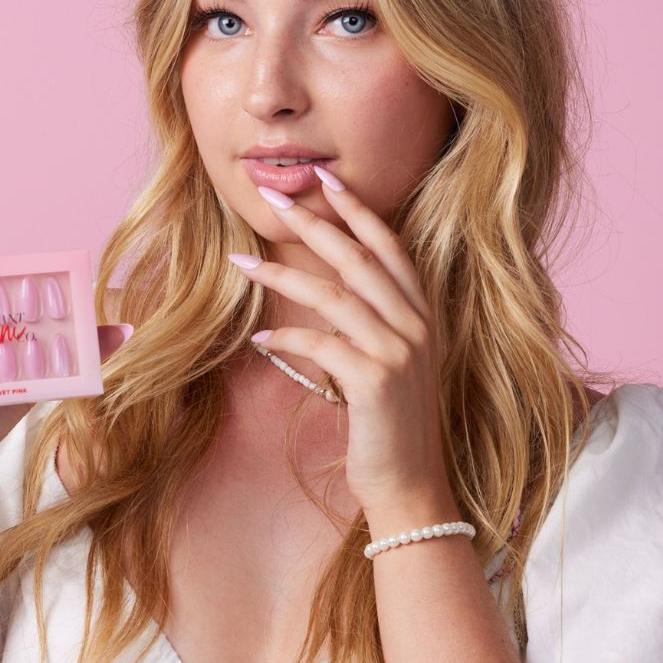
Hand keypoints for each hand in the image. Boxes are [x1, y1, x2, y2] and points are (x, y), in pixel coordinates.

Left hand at [227, 169, 452, 517]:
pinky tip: (259, 339)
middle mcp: (416, 325)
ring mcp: (399, 352)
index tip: (326, 177)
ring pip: (334, 295)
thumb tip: (327, 291)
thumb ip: (372, 322)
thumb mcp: (392, 361)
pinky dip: (286, 337)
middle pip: (358, 258)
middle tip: (274, 198)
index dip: (358, 209)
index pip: (389, 246)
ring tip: (241, 262)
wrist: (410, 485)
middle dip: (315, 223)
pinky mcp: (376, 381)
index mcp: (421, 314)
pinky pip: (320, 344)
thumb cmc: (391, 422)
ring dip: (282, 275)